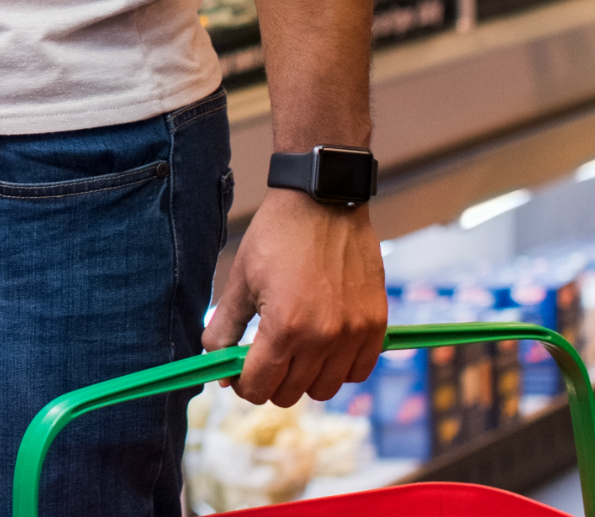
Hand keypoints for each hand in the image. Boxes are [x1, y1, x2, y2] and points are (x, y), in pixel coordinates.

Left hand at [203, 190, 388, 403]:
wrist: (323, 201)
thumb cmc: (277, 236)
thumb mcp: (239, 280)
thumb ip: (223, 329)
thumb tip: (218, 369)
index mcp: (283, 327)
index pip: (258, 387)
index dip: (242, 384)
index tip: (239, 371)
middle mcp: (322, 337)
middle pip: (289, 394)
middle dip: (270, 381)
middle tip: (265, 357)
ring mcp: (353, 333)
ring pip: (324, 390)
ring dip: (305, 378)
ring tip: (296, 351)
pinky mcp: (375, 324)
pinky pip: (358, 372)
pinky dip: (340, 368)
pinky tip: (325, 347)